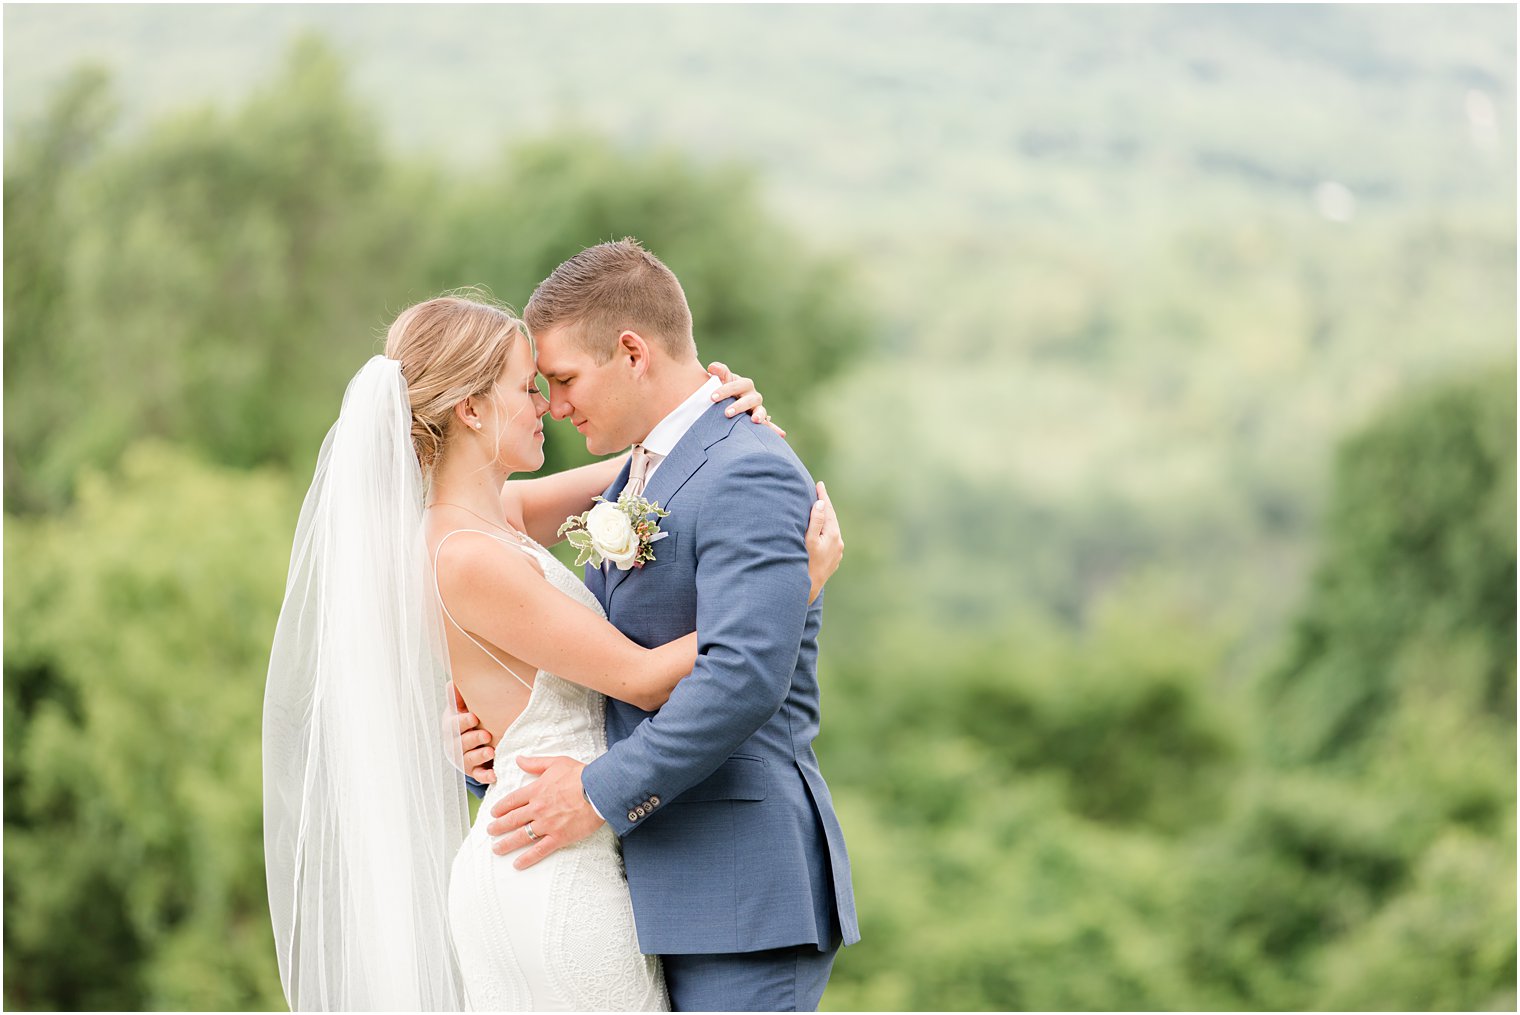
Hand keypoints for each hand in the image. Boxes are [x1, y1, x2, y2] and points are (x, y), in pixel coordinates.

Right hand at [449, 681, 495, 784]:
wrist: (470, 742)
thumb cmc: (468, 720)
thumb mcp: (461, 708)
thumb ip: (458, 697)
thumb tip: (452, 681)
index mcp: (451, 726)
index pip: (452, 724)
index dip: (462, 722)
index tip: (474, 717)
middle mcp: (454, 743)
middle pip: (460, 743)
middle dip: (473, 739)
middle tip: (486, 735)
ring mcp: (463, 758)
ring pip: (468, 759)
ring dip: (479, 756)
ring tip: (491, 752)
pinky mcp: (473, 771)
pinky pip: (478, 775)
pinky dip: (486, 776)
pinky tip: (494, 775)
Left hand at [487, 755, 604, 869]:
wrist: (598, 790)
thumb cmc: (580, 774)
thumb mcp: (556, 762)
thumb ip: (535, 763)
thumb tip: (519, 759)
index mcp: (535, 791)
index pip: (512, 801)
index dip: (500, 808)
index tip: (493, 813)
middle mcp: (537, 809)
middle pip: (512, 820)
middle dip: (498, 826)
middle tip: (490, 831)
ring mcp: (547, 824)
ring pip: (521, 836)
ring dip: (506, 844)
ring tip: (496, 849)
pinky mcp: (559, 837)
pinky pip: (539, 850)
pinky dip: (527, 858)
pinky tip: (517, 864)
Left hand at [707, 361, 785, 436]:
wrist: (728, 403)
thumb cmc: (724, 391)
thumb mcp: (722, 381)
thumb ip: (720, 372)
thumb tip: (712, 367)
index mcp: (744, 385)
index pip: (736, 385)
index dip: (725, 390)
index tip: (712, 397)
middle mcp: (753, 396)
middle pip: (749, 399)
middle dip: (738, 406)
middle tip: (726, 413)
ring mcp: (758, 408)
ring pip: (760, 411)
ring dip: (759, 415)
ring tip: (755, 420)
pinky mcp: (760, 420)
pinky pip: (769, 425)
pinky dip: (774, 429)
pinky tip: (781, 434)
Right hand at [806, 481, 842, 603]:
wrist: (809, 588)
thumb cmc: (805, 563)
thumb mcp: (808, 540)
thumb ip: (815, 521)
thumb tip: (821, 503)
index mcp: (833, 534)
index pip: (828, 510)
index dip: (823, 496)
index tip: (820, 484)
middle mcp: (838, 542)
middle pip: (831, 518)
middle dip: (825, 505)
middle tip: (819, 491)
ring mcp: (837, 551)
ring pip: (832, 529)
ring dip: (826, 518)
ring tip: (819, 508)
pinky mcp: (834, 558)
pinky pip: (831, 538)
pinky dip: (826, 530)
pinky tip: (821, 529)